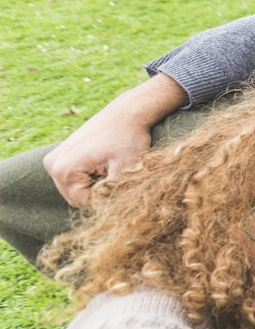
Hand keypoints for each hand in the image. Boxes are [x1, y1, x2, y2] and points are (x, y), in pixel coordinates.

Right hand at [43, 73, 187, 205]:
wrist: (127, 113)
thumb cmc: (128, 139)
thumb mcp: (126, 169)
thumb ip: (114, 194)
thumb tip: (112, 214)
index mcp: (63, 170)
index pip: (83, 204)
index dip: (106, 198)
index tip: (119, 181)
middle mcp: (52, 165)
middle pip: (77, 198)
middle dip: (99, 192)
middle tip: (115, 173)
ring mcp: (54, 159)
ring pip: (77, 189)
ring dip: (96, 184)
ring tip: (110, 166)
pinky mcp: (61, 155)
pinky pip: (76, 178)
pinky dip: (92, 176)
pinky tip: (104, 163)